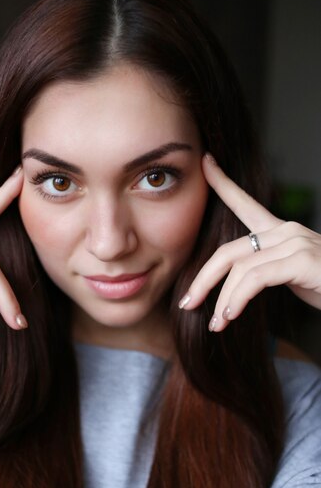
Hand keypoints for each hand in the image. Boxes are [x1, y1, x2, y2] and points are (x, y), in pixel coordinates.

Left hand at [179, 154, 320, 331]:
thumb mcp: (292, 276)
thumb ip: (265, 271)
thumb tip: (233, 286)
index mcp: (280, 232)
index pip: (245, 203)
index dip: (223, 183)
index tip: (205, 163)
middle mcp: (286, 232)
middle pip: (228, 250)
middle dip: (203, 278)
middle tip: (187, 303)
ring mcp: (296, 243)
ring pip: (239, 267)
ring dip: (222, 299)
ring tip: (216, 324)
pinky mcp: (301, 260)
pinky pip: (256, 278)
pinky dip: (238, 298)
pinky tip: (231, 316)